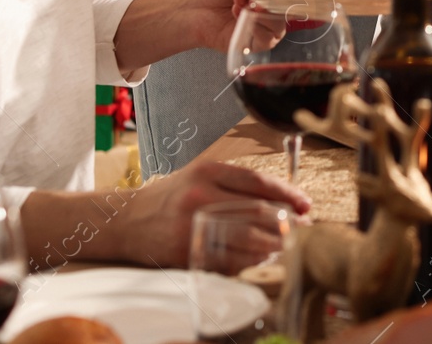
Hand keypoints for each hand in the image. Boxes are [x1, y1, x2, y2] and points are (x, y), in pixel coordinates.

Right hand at [111, 159, 311, 267]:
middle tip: (304, 228)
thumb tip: (280, 200)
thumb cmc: (170, 197)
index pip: (258, 182)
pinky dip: (251, 260)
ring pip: (247, 237)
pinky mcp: (187, 250)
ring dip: (274, 244)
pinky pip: (229, 259)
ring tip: (289, 244)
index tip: (305, 204)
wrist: (126, 220)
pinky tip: (263, 257)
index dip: (287, 194)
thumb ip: (235, 184)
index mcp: (208, 171)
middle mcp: (201, 195)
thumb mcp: (200, 176)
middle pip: (257, 211)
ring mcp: (193, 224)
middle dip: (286, 222)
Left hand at [183, 0, 299, 53]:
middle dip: (276, 0)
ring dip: (260, 12)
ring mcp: (267, 28)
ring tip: (241, 2)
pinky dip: (253, 25)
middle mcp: (275, 11)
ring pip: (281, 25)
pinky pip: (267, 38)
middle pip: (294, 10)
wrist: (194, 9)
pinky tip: (238, 15)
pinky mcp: (257, 44)